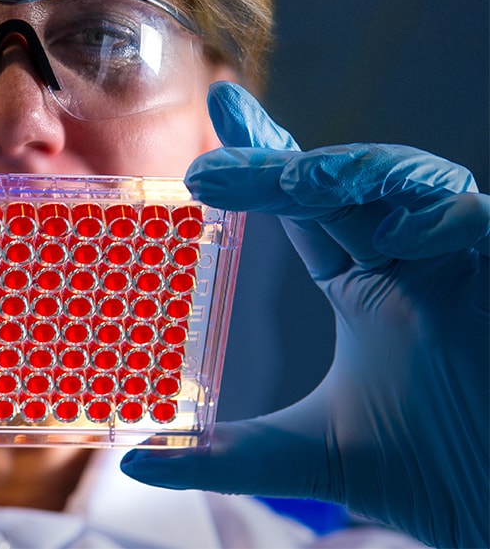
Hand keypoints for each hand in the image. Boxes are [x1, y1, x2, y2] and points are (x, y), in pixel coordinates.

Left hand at [121, 82, 487, 547]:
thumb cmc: (428, 475)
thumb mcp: (308, 456)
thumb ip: (224, 455)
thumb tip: (138, 462)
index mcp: (371, 286)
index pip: (307, 209)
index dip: (262, 164)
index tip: (216, 119)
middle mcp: (413, 262)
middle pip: (342, 182)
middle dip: (280, 159)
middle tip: (218, 152)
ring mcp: (462, 262)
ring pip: (409, 182)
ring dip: (347, 171)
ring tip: (282, 183)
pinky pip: (477, 221)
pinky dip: (441, 217)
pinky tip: (398, 236)